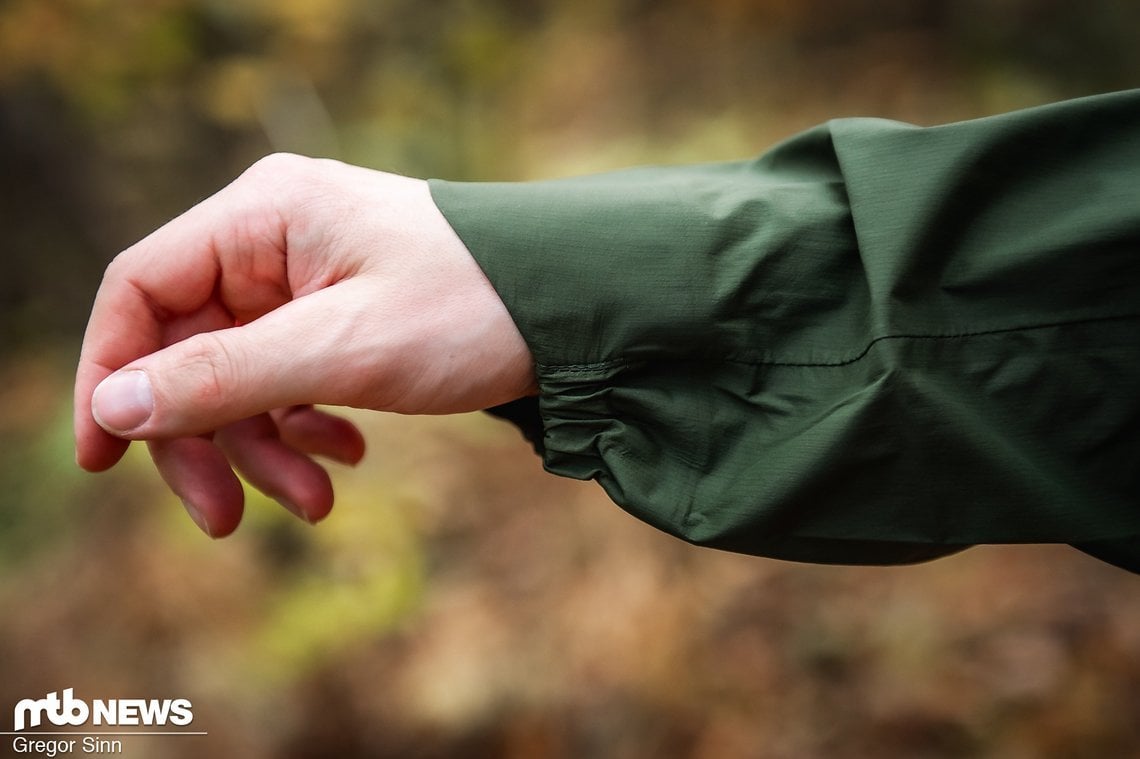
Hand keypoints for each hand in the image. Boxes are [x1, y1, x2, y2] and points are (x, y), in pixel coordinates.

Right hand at [74, 154, 535, 536]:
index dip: (109, 374)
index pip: (141, 289)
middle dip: (204, 438)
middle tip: (225, 520)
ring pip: (245, 375)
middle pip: (189, 346)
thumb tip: (116, 407)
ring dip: (265, 447)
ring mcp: (312, 280)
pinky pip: (294, 378)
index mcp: (263, 216)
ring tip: (315, 505)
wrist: (581, 306)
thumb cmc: (474, 306)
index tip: (104, 460)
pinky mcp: (345, 316)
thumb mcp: (344, 349)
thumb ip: (226, 377)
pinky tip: (346, 458)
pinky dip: (307, 426)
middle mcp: (276, 240)